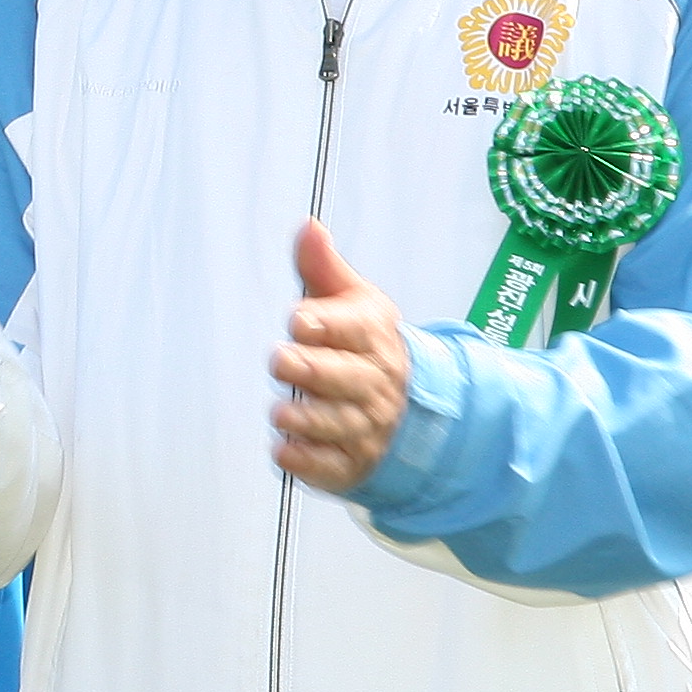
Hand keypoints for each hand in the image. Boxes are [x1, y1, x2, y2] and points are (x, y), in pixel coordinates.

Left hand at [267, 219, 410, 491]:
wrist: (411, 408)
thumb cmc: (365, 346)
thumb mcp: (351, 302)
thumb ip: (322, 268)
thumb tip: (307, 226)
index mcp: (373, 337)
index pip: (354, 329)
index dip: (326, 324)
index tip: (299, 319)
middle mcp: (373, 382)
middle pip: (345, 378)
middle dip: (313, 370)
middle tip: (280, 360)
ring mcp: (366, 426)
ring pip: (338, 424)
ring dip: (308, 419)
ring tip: (281, 413)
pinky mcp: (351, 463)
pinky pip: (332, 465)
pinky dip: (309, 461)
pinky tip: (286, 452)